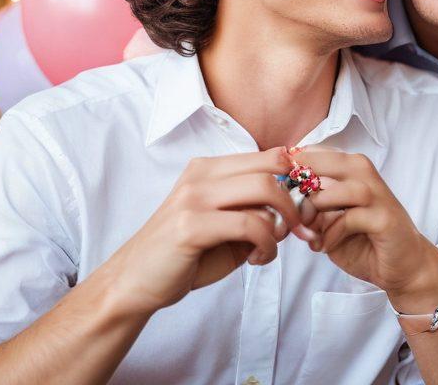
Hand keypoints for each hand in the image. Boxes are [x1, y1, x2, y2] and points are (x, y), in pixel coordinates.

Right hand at [98, 148, 307, 319]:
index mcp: (209, 168)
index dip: (295, 179)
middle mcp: (201, 175)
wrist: (134, 282)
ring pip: (264, 190)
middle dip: (295, 201)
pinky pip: (249, 224)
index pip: (268, 156)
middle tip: (298, 229)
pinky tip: (258, 259)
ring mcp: (194, 198)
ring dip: (281, 224)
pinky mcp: (191, 226)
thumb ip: (255, 211)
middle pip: (271, 168)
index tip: (302, 207)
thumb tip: (295, 208)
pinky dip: (266, 244)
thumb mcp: (225, 226)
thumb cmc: (185, 255)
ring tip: (271, 248)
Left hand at [295, 148, 437, 311]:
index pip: (314, 153)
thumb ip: (313, 205)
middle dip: (299, 189)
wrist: (403, 264)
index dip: (292, 172)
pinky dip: (330, 235)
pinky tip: (325, 246)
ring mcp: (376, 194)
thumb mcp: (331, 218)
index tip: (283, 195)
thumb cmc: (365, 239)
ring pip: (333, 191)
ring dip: (314, 214)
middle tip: (294, 213)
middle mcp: (364, 174)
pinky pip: (347, 219)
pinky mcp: (383, 217)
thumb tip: (284, 197)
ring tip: (309, 232)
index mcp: (351, 168)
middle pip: (322, 163)